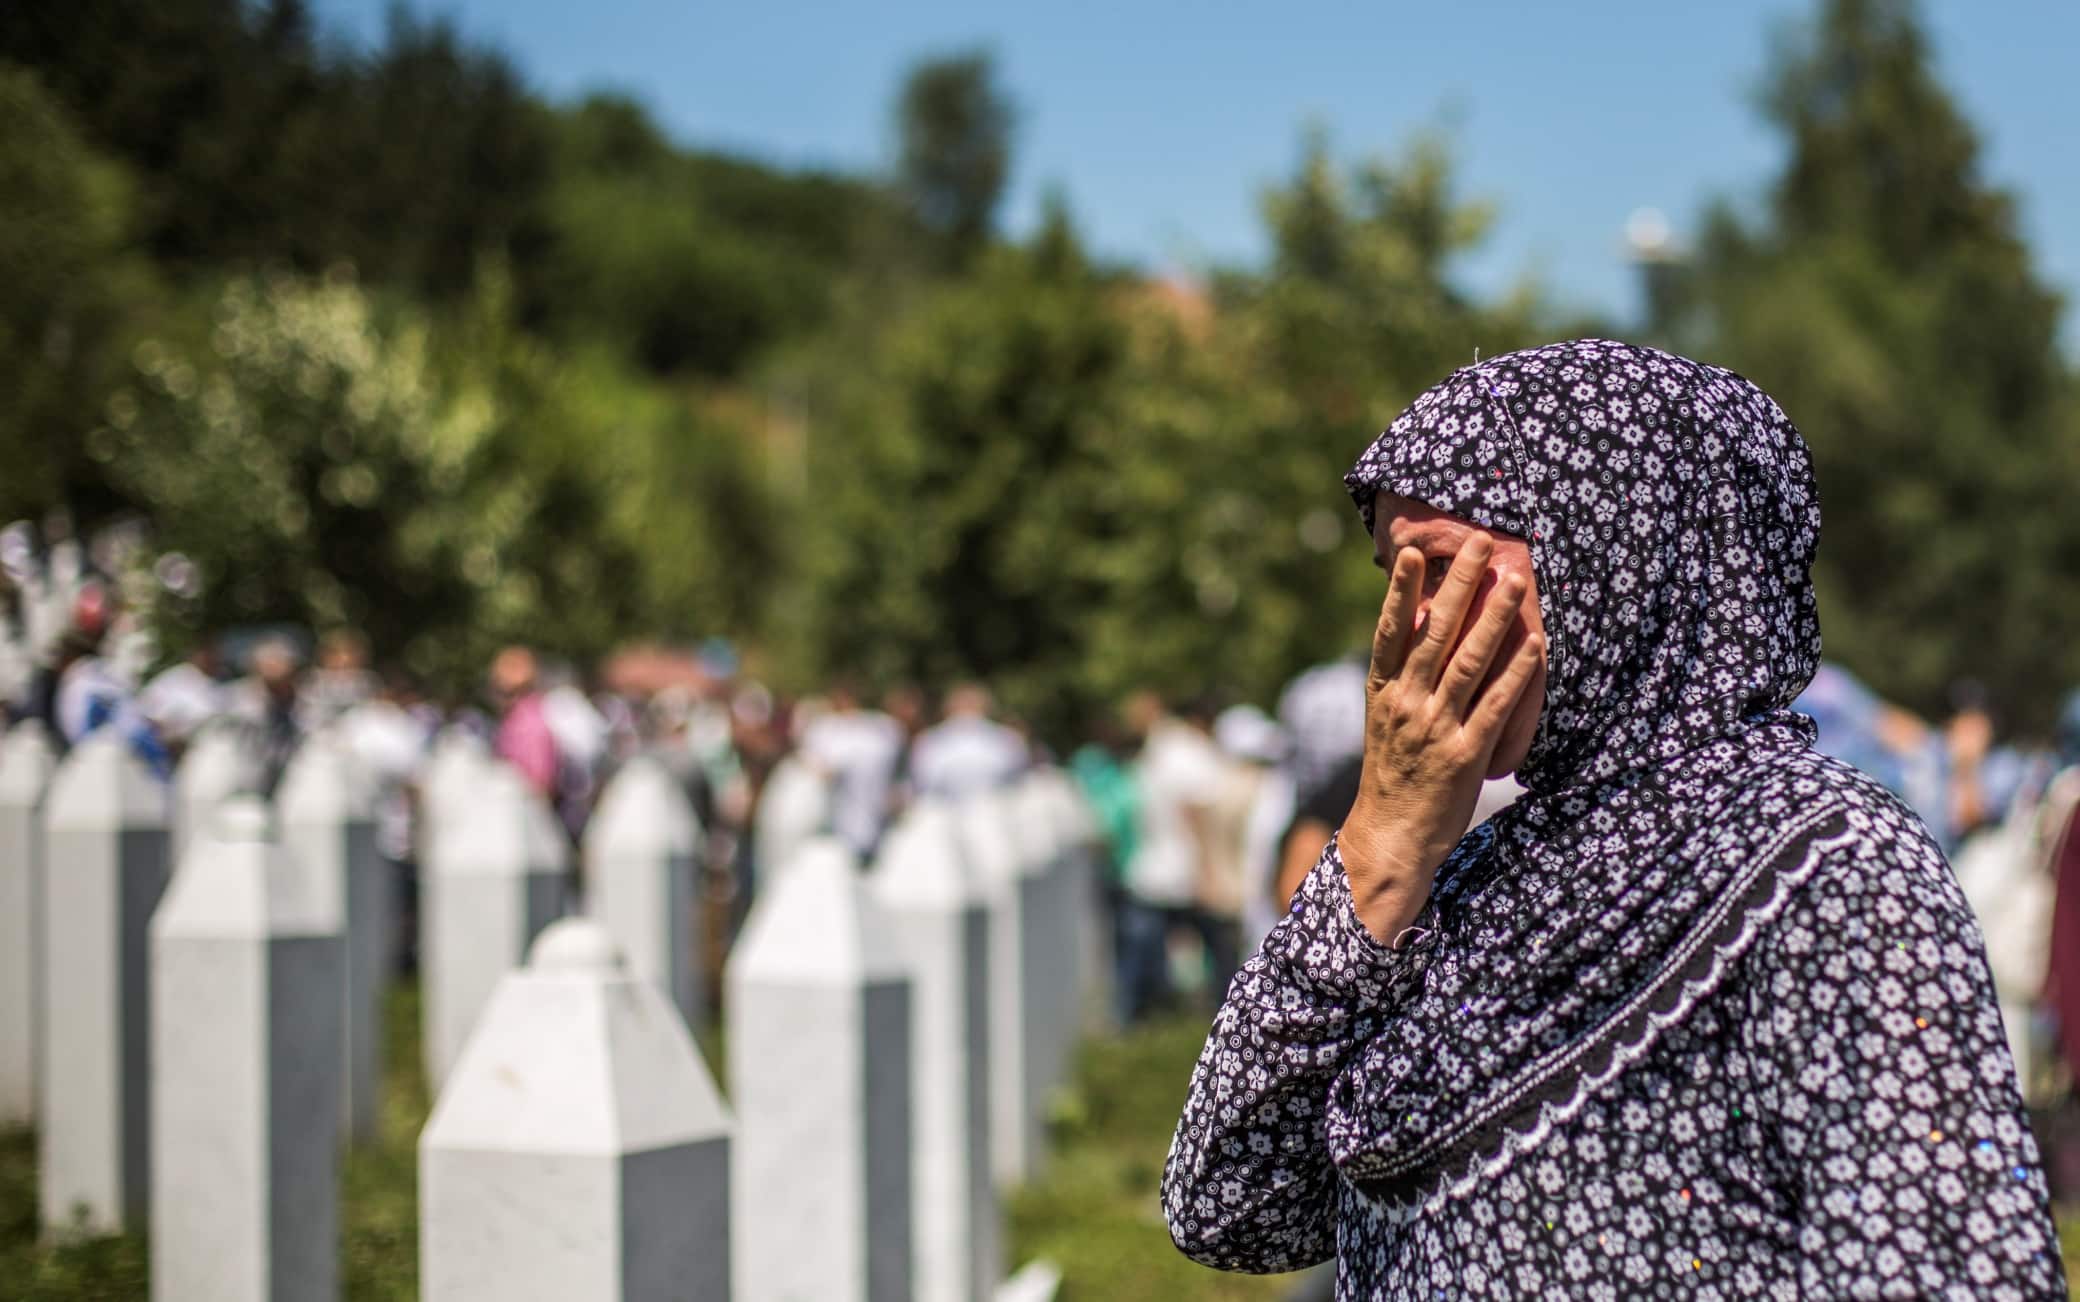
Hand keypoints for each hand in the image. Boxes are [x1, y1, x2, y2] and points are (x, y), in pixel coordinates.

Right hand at [1339, 534, 1544, 942]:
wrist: (1389, 837)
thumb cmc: (1392, 775)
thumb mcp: (1386, 720)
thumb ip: (1400, 675)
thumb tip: (1417, 624)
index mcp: (1383, 692)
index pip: (1391, 631)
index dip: (1402, 591)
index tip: (1414, 552)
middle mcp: (1407, 704)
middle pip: (1435, 633)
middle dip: (1458, 585)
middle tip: (1479, 543)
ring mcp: (1435, 728)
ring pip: (1467, 662)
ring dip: (1494, 618)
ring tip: (1515, 581)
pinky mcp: (1464, 755)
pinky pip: (1495, 707)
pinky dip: (1515, 675)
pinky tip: (1535, 645)